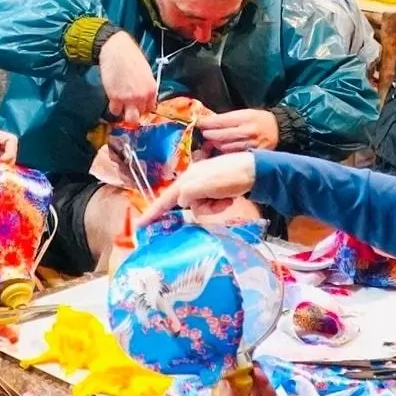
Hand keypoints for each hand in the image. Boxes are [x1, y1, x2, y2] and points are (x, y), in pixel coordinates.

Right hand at [98, 33, 158, 122]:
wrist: (117, 50)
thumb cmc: (132, 57)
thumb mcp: (146, 72)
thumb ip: (146, 87)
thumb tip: (143, 96)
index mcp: (151, 89)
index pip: (150, 108)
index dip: (143, 106)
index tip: (138, 104)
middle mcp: (142, 96)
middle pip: (140, 115)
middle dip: (135, 112)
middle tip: (129, 106)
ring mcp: (129, 98)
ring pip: (129, 118)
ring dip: (125, 113)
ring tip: (121, 105)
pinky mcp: (115, 97)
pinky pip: (115, 111)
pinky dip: (114, 107)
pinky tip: (113, 99)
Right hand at [139, 153, 257, 222]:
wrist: (255, 170)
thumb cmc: (230, 176)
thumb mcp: (207, 184)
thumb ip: (189, 194)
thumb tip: (181, 202)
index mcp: (187, 179)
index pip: (166, 198)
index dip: (152, 212)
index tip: (140, 225)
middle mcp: (192, 182)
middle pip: (186, 206)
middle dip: (203, 208)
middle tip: (219, 202)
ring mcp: (204, 186)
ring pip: (199, 207)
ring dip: (213, 207)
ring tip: (226, 198)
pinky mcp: (215, 190)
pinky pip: (210, 205)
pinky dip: (220, 204)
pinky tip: (230, 198)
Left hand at [196, 109, 279, 154]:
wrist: (279, 129)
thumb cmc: (259, 119)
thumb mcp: (246, 112)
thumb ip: (229, 118)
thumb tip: (209, 122)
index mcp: (245, 117)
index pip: (221, 121)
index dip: (208, 123)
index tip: (200, 123)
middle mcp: (248, 131)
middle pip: (222, 135)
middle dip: (209, 134)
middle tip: (204, 133)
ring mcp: (251, 144)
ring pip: (226, 147)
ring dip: (216, 144)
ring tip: (212, 142)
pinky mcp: (253, 154)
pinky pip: (235, 155)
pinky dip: (226, 152)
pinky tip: (222, 149)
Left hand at [210, 369, 298, 395]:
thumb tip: (221, 384)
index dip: (217, 395)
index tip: (220, 379)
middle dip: (235, 383)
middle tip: (234, 368)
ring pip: (253, 394)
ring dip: (250, 380)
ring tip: (246, 366)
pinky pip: (266, 393)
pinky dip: (262, 383)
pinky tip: (258, 372)